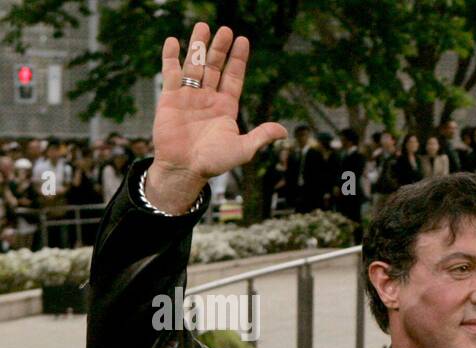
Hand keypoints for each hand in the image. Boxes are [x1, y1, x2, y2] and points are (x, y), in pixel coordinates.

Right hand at [149, 25, 285, 212]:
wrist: (184, 169)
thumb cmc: (214, 162)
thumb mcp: (242, 149)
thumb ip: (261, 136)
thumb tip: (283, 131)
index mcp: (226, 107)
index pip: (234, 77)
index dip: (238, 59)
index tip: (243, 40)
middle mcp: (208, 98)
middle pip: (215, 66)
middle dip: (220, 48)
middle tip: (225, 29)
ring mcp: (189, 96)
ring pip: (194, 65)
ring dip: (198, 46)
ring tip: (202, 26)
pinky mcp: (170, 98)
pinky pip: (171, 73)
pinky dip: (171, 57)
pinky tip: (173, 42)